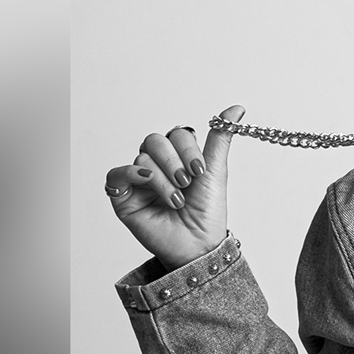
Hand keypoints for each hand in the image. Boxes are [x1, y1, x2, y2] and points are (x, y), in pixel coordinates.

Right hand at [105, 106, 244, 270]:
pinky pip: (117, 173)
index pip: (176, 135)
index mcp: (178, 157)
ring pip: (142, 158)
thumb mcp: (215, 171)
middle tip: (187, 182)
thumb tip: (236, 108)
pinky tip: (148, 182)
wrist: (197, 245)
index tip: (200, 171)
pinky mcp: (123, 196)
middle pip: (155, 141)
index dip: (187, 149)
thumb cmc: (206, 212)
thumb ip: (220, 139)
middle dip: (174, 161)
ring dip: (163, 179)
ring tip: (176, 200)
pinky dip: (132, 173)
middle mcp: (157, 165)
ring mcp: (139, 180)